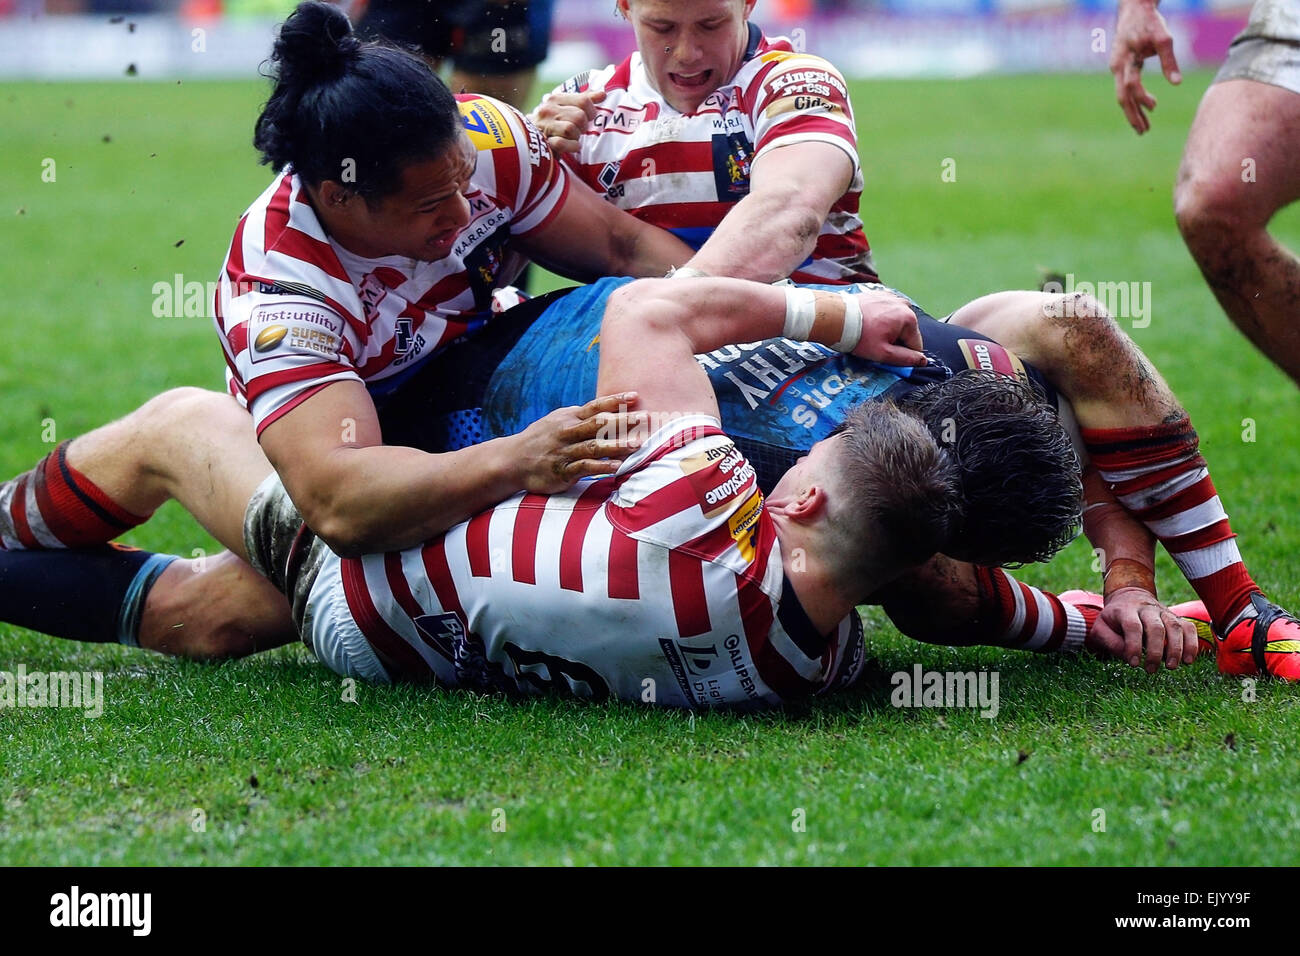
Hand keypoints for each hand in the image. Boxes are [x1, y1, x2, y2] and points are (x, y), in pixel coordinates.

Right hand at [511, 392, 641, 493]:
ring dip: (617, 445)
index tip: (636, 396)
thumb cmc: (542, 439)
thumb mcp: (558, 421)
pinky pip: (584, 467)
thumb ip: (581, 417)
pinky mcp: (562, 471)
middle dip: (623, 420)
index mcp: (568, 417)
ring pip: (594, 446)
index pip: (595, 406)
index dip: (616, 401)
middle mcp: (568, 432)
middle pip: (599, 424)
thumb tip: (607, 411)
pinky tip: (617, 467)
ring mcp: (565, 451)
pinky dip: (601, 466)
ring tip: (637, 444)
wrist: (512, 460)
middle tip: (645, 418)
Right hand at [530, 90, 605, 154]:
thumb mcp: (565, 108)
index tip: (588, 118)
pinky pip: (562, 143)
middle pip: (580, 116)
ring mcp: (544, 125)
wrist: (527, 140)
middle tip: (578, 131)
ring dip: (576, 137)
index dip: (591, 112)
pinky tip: (571, 146)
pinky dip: (571, 147)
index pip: (584, 100)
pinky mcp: (543, 142)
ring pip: (571, 129)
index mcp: (555, 99)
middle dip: (583, 127)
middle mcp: (548, 109)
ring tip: (571, 138)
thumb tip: (603, 94)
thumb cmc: (551, 124)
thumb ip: (583, 101)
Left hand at [849, 290, 926, 366]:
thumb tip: (923, 361)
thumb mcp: (883, 353)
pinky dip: (880, 319)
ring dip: (888, 330)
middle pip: (907, 332)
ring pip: (897, 322)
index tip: (885, 353)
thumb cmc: (859, 336)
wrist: (836, 317)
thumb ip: (905, 358)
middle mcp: (904, 304)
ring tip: (870, 332)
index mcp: (909, 319)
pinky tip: (867, 323)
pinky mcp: (881, 294)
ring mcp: (893, 297)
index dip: (902, 354)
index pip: (916, 345)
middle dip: (894, 340)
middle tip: (874, 343)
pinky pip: (887, 312)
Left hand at [1086, 587, 1199, 671]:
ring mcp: (1164, 612)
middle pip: (1156, 627)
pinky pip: (1189, 628)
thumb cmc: (1113, 619)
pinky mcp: (1177, 618)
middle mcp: (1146, 609)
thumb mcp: (1100, 628)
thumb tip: (1129, 657)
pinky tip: (1188, 660)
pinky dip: (1192, 644)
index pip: (1132, 626)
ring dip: (1176, 649)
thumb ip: (1109, 642)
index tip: (1134, 664)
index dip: (1134, 646)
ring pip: (1175, 626)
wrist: (1129, 596)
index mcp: (1125, 610)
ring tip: (1171, 667)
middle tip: (1151, 669)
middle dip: (1155, 651)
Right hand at [1109, 0, 1181, 133]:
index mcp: (1124, 59)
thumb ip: (1169, 61)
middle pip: (1122, 97)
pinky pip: (1124, 88)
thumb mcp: (1164, 38)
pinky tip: (1141, 109)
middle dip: (1132, 115)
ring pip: (1122, 95)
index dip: (1141, 98)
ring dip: (1132, 111)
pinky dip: (1132, 101)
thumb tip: (1176, 83)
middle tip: (1143, 132)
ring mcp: (1116, 67)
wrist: (1134, 8)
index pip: (1131, 85)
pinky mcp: (1119, 67)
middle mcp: (1116, 66)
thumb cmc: (1150, 21)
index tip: (1155, 107)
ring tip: (1143, 127)